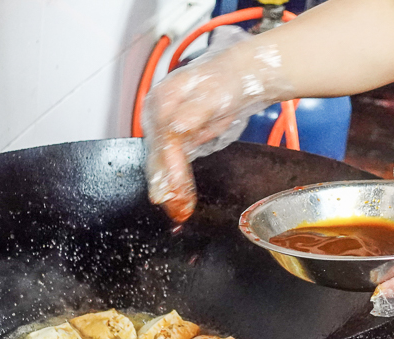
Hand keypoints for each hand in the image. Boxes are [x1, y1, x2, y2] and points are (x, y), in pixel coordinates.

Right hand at [142, 27, 292, 222]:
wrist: (237, 75)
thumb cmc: (226, 81)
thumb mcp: (213, 94)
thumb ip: (194, 112)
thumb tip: (177, 128)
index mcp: (162, 100)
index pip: (164, 142)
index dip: (171, 170)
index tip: (177, 192)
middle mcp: (157, 114)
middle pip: (158, 156)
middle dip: (168, 185)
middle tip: (179, 210)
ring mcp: (163, 126)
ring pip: (162, 163)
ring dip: (170, 188)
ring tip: (180, 210)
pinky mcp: (173, 138)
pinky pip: (172, 164)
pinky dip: (178, 181)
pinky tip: (182, 198)